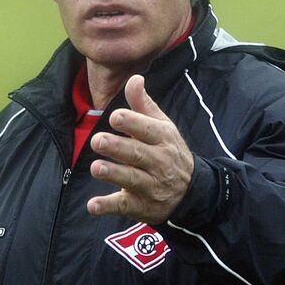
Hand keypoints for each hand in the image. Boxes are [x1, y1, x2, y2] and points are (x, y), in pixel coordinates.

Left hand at [88, 75, 193, 224]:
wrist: (192, 193)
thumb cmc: (170, 153)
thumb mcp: (162, 127)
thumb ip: (144, 105)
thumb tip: (135, 78)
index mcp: (163, 139)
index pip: (148, 129)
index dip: (131, 123)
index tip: (115, 117)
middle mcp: (159, 162)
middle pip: (138, 154)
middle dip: (117, 147)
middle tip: (97, 140)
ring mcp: (151, 186)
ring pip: (132, 179)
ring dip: (114, 174)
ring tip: (96, 167)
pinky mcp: (142, 206)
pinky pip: (124, 206)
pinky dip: (108, 206)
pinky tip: (92, 205)